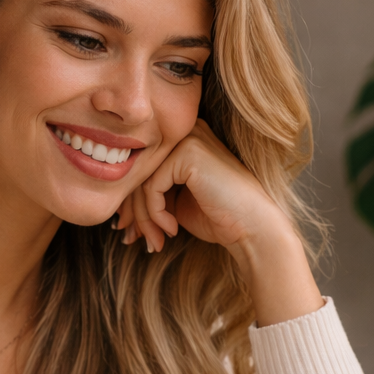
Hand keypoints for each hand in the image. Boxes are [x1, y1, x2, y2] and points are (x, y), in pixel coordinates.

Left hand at [116, 120, 323, 325]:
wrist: (253, 227)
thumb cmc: (220, 218)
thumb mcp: (176, 203)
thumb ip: (152, 195)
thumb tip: (119, 212)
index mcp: (185, 140)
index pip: (143, 166)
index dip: (133, 201)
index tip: (132, 232)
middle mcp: (186, 132)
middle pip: (139, 171)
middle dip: (133, 211)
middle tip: (132, 239)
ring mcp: (188, 138)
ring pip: (142, 180)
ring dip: (144, 218)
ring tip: (154, 241)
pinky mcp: (188, 152)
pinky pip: (152, 186)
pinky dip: (156, 214)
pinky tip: (171, 229)